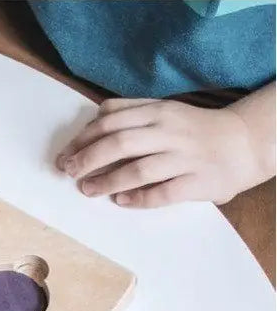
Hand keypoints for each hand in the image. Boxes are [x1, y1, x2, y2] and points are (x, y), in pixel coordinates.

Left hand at [56, 97, 269, 207]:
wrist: (245, 143)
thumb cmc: (195, 129)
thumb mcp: (165, 110)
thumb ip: (131, 110)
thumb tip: (95, 115)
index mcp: (159, 112)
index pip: (111, 122)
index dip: (83, 139)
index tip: (65, 154)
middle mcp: (170, 132)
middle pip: (120, 143)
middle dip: (88, 158)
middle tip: (68, 172)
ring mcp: (184, 158)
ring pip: (138, 169)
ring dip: (107, 181)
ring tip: (86, 189)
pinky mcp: (196, 182)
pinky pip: (162, 192)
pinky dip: (138, 198)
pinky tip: (120, 201)